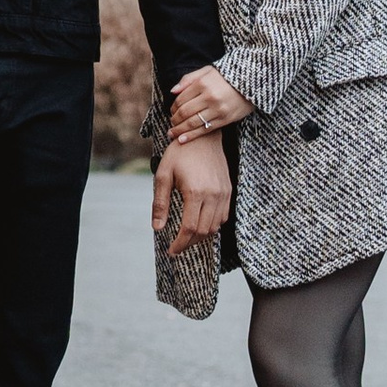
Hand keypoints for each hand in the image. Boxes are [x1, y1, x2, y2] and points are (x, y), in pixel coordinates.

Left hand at [152, 131, 231, 256]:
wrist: (203, 135)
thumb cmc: (180, 153)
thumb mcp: (163, 175)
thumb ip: (160, 203)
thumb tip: (157, 228)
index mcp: (195, 192)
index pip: (189, 229)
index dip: (179, 244)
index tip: (171, 251)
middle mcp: (213, 195)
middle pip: (203, 232)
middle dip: (189, 243)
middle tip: (176, 247)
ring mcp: (223, 194)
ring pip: (215, 227)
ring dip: (201, 236)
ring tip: (187, 237)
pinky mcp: (228, 191)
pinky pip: (224, 217)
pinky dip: (212, 226)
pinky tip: (200, 224)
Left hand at [166, 63, 251, 141]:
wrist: (251, 82)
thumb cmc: (226, 75)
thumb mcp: (207, 70)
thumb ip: (188, 79)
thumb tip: (173, 91)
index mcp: (203, 83)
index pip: (181, 99)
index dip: (173, 107)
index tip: (171, 112)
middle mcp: (210, 97)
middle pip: (185, 112)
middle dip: (174, 120)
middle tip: (170, 123)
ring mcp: (218, 109)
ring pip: (193, 123)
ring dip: (179, 130)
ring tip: (172, 134)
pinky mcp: (225, 119)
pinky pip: (205, 130)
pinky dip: (192, 136)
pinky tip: (182, 140)